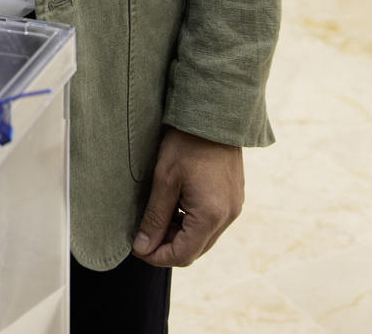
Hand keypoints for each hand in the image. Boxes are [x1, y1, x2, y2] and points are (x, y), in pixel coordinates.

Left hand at [131, 128, 243, 266]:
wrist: (215, 114)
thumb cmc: (187, 143)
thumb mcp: (164, 180)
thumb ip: (155, 218)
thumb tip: (143, 248)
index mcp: (211, 215)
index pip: (183, 255)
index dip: (157, 256)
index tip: (137, 247)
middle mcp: (228, 216)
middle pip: (195, 250)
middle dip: (167, 246)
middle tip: (144, 232)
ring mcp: (234, 207)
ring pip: (203, 238)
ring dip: (179, 235)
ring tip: (158, 216)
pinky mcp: (234, 198)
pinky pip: (212, 223)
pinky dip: (192, 223)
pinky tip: (175, 206)